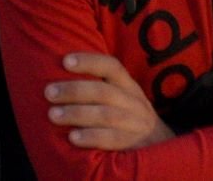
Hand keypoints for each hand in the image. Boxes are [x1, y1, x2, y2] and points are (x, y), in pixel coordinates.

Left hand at [42, 53, 170, 150]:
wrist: (163, 151)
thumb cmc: (131, 120)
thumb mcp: (124, 99)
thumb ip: (102, 88)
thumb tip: (62, 73)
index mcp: (130, 87)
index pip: (112, 66)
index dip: (89, 61)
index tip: (64, 61)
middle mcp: (135, 103)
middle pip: (103, 91)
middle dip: (74, 90)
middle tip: (48, 93)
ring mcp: (137, 125)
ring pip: (106, 115)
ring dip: (77, 114)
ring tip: (53, 115)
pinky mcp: (136, 147)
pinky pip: (113, 140)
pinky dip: (92, 137)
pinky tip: (73, 138)